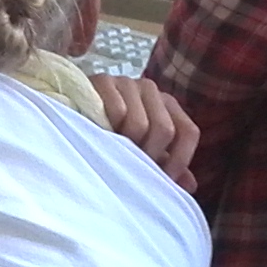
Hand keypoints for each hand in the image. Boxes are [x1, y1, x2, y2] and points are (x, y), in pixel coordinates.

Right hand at [92, 74, 198, 192]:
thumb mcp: (145, 147)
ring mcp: (127, 83)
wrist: (77, 107)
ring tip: (115, 151)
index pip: (188, 132)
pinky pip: (116, 112)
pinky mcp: (103, 81)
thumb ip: (168, 164)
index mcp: (168, 104)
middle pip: (164, 130)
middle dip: (150, 155)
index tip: (163, 179)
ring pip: (139, 124)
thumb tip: (190, 185)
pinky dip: (110, 130)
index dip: (180, 160)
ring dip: (127, 146)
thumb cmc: (116, 131)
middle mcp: (151, 90)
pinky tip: (101, 135)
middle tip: (133, 166)